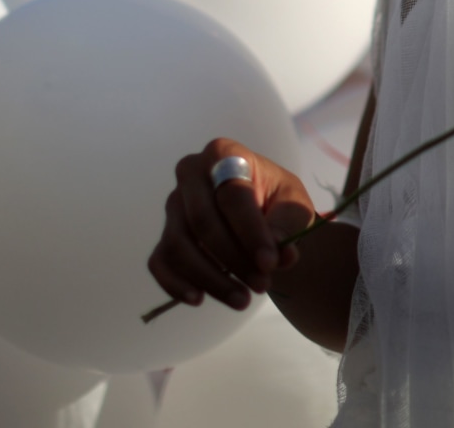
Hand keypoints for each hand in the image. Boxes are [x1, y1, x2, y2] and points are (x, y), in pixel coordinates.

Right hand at [148, 138, 315, 310]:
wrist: (261, 213)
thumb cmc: (276, 201)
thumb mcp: (293, 204)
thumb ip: (288, 224)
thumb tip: (279, 254)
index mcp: (224, 154)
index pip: (233, 195)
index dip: (251, 232)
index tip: (271, 263)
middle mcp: (190, 174)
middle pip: (202, 221)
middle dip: (233, 259)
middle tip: (261, 285)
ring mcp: (173, 206)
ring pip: (179, 246)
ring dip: (211, 279)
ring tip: (242, 300)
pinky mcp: (164, 236)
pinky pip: (160, 262)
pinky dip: (175, 284)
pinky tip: (198, 299)